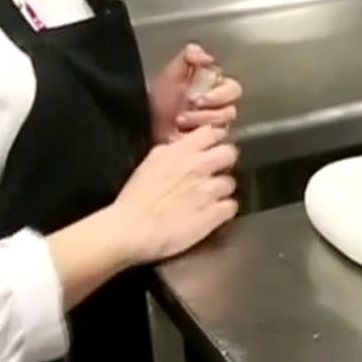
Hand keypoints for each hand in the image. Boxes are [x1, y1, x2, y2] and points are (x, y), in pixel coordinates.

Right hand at [110, 125, 238, 263]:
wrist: (130, 229)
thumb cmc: (133, 199)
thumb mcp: (150, 163)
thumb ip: (171, 152)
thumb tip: (183, 149)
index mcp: (181, 151)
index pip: (211, 132)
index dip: (213, 140)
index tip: (210, 148)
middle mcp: (199, 166)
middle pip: (230, 153)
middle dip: (224, 162)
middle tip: (213, 173)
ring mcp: (209, 190)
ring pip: (231, 182)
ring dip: (221, 190)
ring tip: (208, 199)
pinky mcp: (215, 213)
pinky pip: (231, 206)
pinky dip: (224, 211)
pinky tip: (212, 215)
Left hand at [149, 43, 242, 143]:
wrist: (144, 123)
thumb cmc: (159, 98)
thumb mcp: (172, 72)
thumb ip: (189, 56)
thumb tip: (207, 57)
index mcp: (214, 88)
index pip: (233, 89)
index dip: (220, 94)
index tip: (200, 97)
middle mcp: (217, 108)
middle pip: (231, 110)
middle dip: (211, 112)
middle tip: (190, 110)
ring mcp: (212, 127)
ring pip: (223, 127)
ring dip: (201, 123)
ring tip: (180, 121)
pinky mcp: (206, 144)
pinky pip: (215, 144)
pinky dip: (199, 139)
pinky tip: (183, 135)